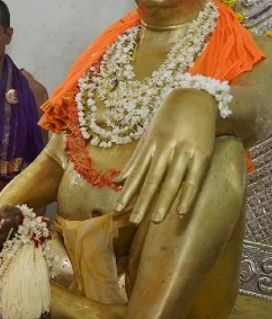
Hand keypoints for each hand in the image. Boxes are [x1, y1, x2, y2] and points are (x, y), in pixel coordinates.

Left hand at [114, 89, 216, 223]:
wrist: (197, 98)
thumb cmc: (169, 120)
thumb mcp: (149, 136)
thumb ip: (135, 160)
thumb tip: (116, 181)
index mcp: (150, 144)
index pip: (136, 173)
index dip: (127, 191)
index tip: (117, 209)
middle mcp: (165, 148)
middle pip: (152, 179)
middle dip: (142, 201)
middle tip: (133, 221)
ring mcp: (184, 150)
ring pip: (172, 181)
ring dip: (163, 202)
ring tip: (155, 221)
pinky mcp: (202, 153)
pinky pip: (194, 178)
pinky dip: (187, 195)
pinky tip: (181, 211)